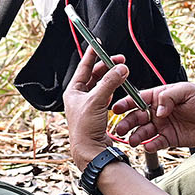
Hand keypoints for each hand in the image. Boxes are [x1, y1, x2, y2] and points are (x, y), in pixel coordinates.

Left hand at [62, 45, 131, 170]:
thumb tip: (120, 68)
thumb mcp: (97, 101)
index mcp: (73, 91)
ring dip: (111, 77)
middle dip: (107, 66)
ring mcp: (88, 104)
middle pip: (94, 75)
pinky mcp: (97, 112)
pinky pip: (106, 95)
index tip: (98, 43)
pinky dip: (113, 89)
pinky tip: (118, 87)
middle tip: (119, 60)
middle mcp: (79, 97)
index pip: (83, 67)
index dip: (92, 54)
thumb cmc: (85, 128)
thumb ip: (110, 82)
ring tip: (121, 72)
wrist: (90, 150)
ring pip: (101, 84)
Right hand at [111, 81, 194, 151]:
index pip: (138, 99)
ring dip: (135, 136)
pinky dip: (150, 145)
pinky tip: (148, 146)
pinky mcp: (169, 139)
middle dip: (127, 123)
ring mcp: (162, 126)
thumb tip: (157, 109)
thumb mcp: (186, 91)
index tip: (117, 108)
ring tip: (132, 141)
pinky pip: (155, 143)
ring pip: (143, 131)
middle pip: (137, 117)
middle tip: (120, 129)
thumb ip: (169, 96)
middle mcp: (158, 111)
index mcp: (159, 96)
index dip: (126, 103)